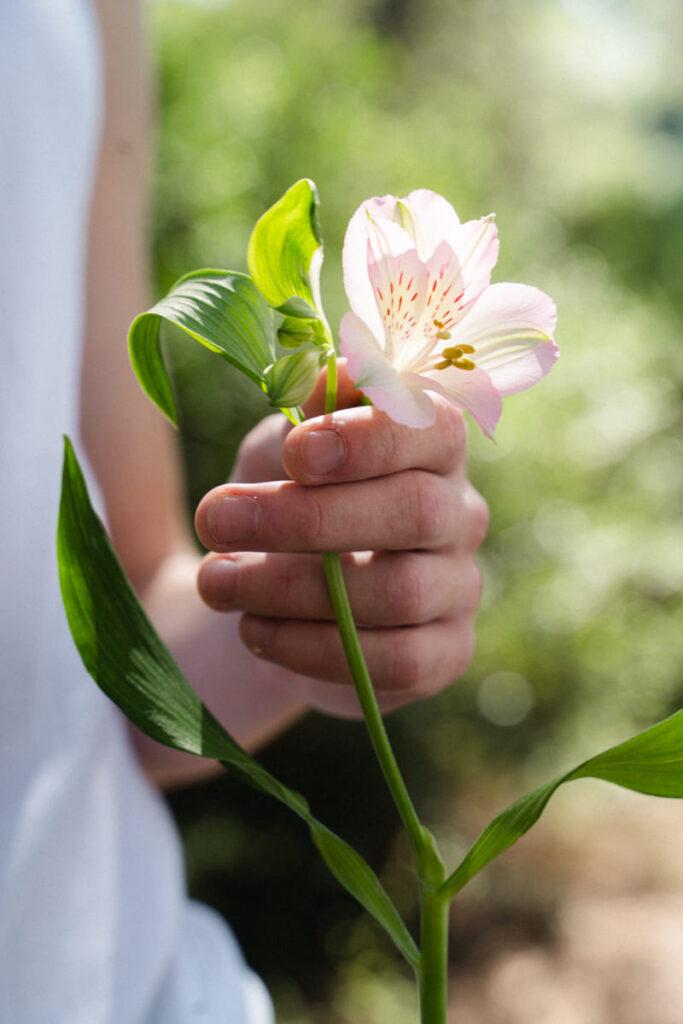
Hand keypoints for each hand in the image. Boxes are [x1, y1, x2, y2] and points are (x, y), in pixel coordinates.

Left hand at [195, 382, 487, 716]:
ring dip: (293, 588)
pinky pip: (396, 661)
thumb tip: (327, 370)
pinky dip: (314, 649)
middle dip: (307, 518)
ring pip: (400, 591)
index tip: (296, 452)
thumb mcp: (283, 442)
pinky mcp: (443, 654)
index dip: (368, 439)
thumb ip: (307, 402)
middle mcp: (460, 513)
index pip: (433, 427)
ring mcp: (458, 587)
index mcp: (432, 445)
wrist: (273, 588)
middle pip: (415, 511)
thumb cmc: (287, 496)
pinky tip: (254, 632)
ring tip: (216, 582)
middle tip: (214, 519)